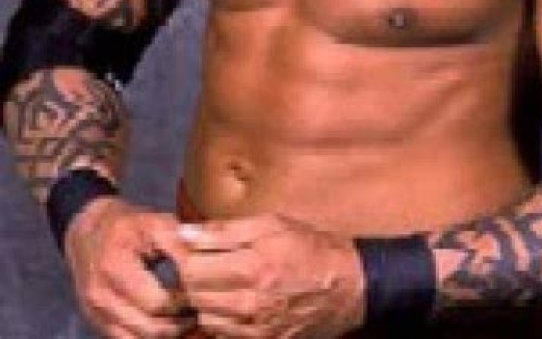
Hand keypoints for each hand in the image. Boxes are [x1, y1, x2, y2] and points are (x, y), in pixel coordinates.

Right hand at [64, 195, 195, 337]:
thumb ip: (180, 245)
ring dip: (166, 333)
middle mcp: (101, 295)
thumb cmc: (129, 225)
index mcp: (115, 266)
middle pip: (150, 328)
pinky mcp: (97, 322)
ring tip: (184, 316)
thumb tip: (204, 269)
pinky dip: (149, 336)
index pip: (157, 303)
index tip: (199, 292)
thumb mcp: (156, 223)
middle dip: (179, 323)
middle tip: (197, 308)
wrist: (90, 232)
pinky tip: (165, 321)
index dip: (184, 303)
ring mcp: (96, 312)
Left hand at [177, 213, 365, 337]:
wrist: (346, 286)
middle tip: (209, 262)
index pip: (191, 268)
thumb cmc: (308, 247)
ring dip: (206, 299)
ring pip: (204, 317)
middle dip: (194, 277)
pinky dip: (222, 317)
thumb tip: (184, 233)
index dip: (188, 255)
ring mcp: (254, 331)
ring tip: (224, 281)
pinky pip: (222, 334)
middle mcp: (249, 304)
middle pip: (193, 295)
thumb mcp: (270, 224)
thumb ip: (224, 230)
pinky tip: (237, 300)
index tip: (194, 247)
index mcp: (252, 266)